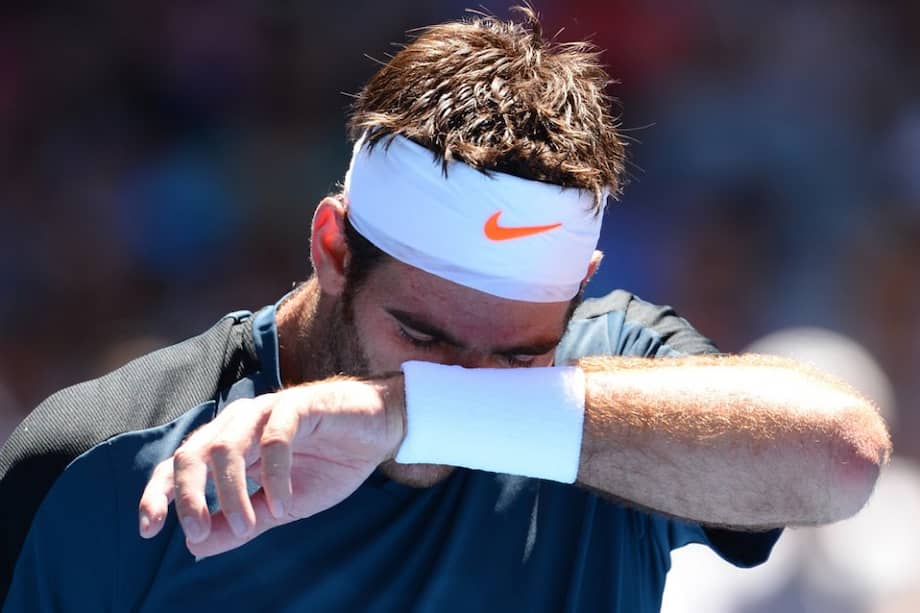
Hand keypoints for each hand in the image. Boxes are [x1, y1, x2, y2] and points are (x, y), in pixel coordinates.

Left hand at [138, 375, 405, 557]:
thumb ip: (240, 523)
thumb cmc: (331, 463)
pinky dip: (275, 475)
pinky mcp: (301, 405)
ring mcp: (269, 410)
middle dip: (187, 495)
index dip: (160, 493)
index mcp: (232, 443)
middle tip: (196, 532)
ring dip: (229, 491)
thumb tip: (195, 548)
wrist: (380, 433)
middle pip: (194, 452)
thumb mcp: (281, 506)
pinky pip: (276, 437)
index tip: (149, 529)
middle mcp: (242, 422)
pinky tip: (284, 502)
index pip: (182, 464)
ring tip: (246, 526)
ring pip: (227, 444)